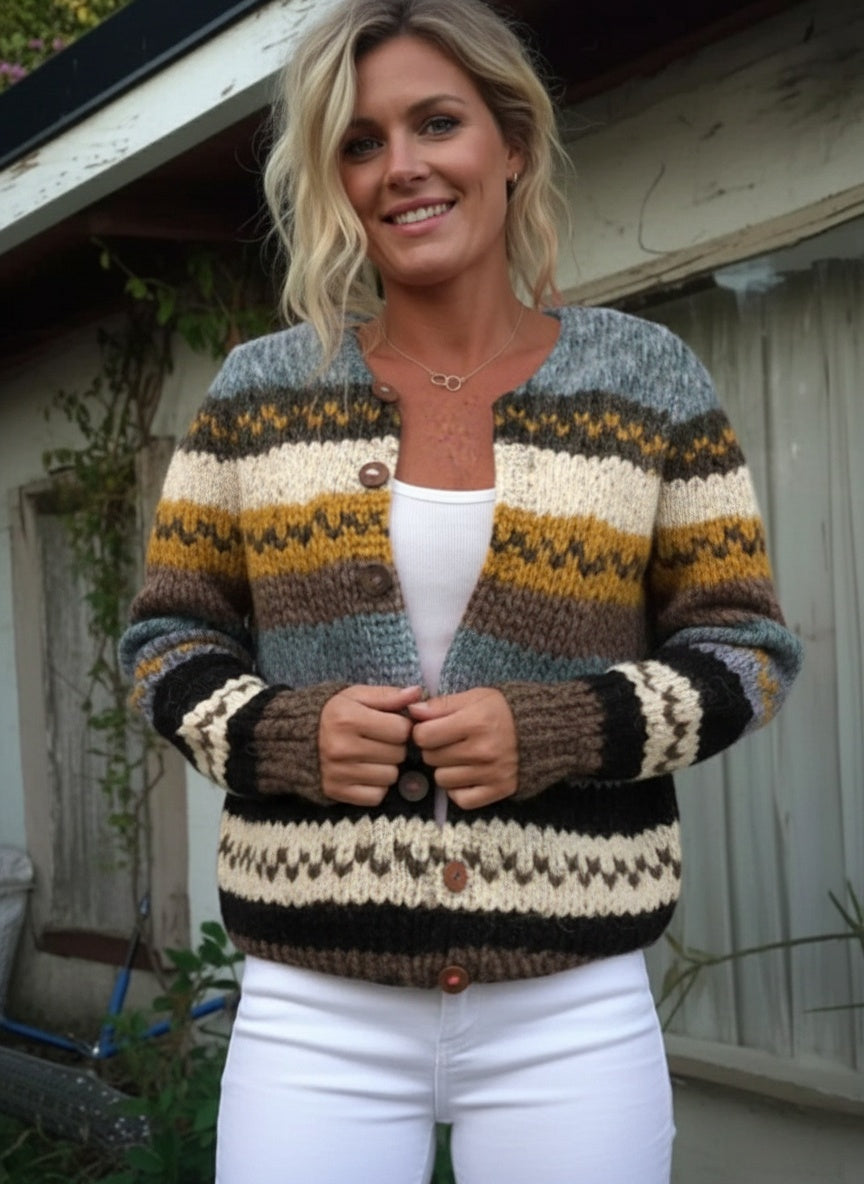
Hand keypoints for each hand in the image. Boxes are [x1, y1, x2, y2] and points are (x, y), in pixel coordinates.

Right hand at [319, 685, 421, 805]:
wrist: (292, 738)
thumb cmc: (332, 714)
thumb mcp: (356, 696)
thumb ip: (387, 695)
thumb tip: (417, 693)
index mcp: (348, 719)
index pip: (401, 730)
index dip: (401, 726)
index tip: (390, 725)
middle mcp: (342, 748)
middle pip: (398, 754)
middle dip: (394, 746)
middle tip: (379, 741)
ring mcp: (338, 773)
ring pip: (390, 776)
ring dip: (387, 767)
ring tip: (371, 756)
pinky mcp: (336, 792)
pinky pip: (376, 796)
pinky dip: (376, 786)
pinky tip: (365, 772)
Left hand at [408, 688, 517, 809]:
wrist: (546, 729)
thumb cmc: (505, 710)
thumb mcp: (476, 697)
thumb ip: (442, 704)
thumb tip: (413, 712)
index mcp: (476, 722)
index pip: (424, 736)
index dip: (422, 731)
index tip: (431, 728)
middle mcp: (483, 750)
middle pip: (431, 758)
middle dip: (434, 749)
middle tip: (449, 741)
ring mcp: (491, 773)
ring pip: (442, 780)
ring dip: (445, 769)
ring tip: (459, 757)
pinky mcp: (499, 791)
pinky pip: (461, 799)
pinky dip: (459, 790)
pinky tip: (466, 775)